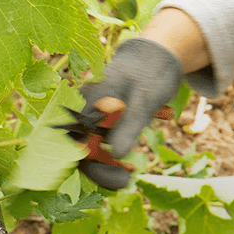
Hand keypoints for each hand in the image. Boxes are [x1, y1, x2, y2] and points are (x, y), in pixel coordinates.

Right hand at [77, 37, 183, 188]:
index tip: (122, 179)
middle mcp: (83, 109)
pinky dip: (117, 150)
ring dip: (110, 162)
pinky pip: (102, 140)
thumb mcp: (144, 102)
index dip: (96, 167)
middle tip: (128, 179)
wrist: (156, 54)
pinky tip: (132, 163)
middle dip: (103, 169)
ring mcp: (91, 114)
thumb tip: (115, 154)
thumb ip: (128, 126)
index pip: (78, 144)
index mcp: (87, 103)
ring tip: (132, 172)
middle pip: (81, 149)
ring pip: (91, 148)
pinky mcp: (101, 118)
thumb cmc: (149, 73)